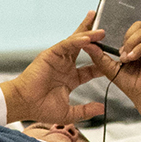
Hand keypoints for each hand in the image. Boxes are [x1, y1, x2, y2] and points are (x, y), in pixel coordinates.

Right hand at [0, 12, 108, 127]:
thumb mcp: (68, 113)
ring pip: (77, 43)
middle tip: (107, 28)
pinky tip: (87, 38)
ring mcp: (58, 59)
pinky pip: (66, 45)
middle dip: (95, 37)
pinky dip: (76, 41)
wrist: (23, 104)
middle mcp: (65, 65)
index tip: (117, 59)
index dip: (103, 63)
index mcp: (71, 78)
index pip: (91, 68)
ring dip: (89, 36)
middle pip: (84, 47)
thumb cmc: (39, 108)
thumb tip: (102, 109)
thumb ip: (85, 110)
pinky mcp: (50, 54)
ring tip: (102, 32)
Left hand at [89, 9, 140, 105]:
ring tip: (127, 59)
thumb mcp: (109, 68)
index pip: (137, 25)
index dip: (135, 13)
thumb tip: (86, 42)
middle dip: (125, 38)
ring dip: (130, 44)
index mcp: (137, 44)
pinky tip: (133, 58)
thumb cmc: (131, 84)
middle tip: (122, 54)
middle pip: (136, 25)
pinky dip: (138, 49)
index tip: (125, 6)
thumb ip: (98, 55)